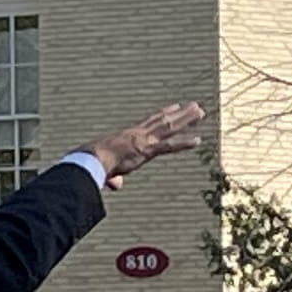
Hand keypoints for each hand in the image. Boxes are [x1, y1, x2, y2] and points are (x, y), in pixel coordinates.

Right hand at [81, 103, 206, 181]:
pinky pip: (168, 146)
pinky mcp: (146, 150)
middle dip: (180, 114)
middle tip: (195, 106)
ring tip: (200, 112)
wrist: (90, 160)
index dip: (163, 114)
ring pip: (169, 128)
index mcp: (129, 136)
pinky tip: (197, 140)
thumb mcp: (106, 168)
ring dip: (186, 120)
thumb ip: (114, 177)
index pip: (149, 122)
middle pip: (163, 121)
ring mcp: (143, 141)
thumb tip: (115, 185)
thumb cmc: (92, 162)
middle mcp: (139, 134)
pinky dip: (183, 144)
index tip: (175, 107)